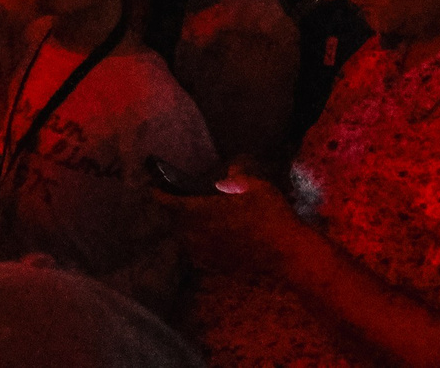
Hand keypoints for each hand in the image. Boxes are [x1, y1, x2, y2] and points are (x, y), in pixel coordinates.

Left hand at [162, 170, 307, 277]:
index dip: (158, 194)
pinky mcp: (218, 265)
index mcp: (202, 212)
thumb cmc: (270, 215)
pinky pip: (199, 252)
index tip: (152, 187)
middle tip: (177, 198)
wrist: (287, 253)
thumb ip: (237, 177)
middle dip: (173, 211)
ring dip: (185, 228)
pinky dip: (199, 243)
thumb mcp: (256, 186)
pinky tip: (211, 236)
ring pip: (185, 239)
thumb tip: (227, 173)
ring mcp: (208, 253)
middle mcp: (199, 235)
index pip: (170, 203)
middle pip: (175, 222)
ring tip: (193, 217)